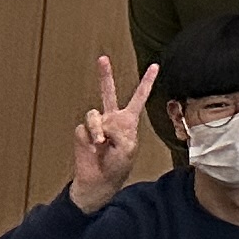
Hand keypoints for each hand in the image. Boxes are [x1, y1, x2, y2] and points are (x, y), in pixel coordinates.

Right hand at [70, 55, 156, 211]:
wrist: (98, 179)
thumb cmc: (118, 165)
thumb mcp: (128, 148)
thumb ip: (120, 131)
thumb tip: (105, 124)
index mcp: (128, 121)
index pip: (139, 97)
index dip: (146, 82)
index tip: (155, 65)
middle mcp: (112, 118)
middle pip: (108, 93)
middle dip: (105, 76)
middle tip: (103, 58)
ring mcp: (97, 124)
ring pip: (94, 114)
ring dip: (98, 129)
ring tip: (102, 144)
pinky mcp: (82, 132)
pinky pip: (85, 127)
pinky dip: (90, 136)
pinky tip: (94, 146)